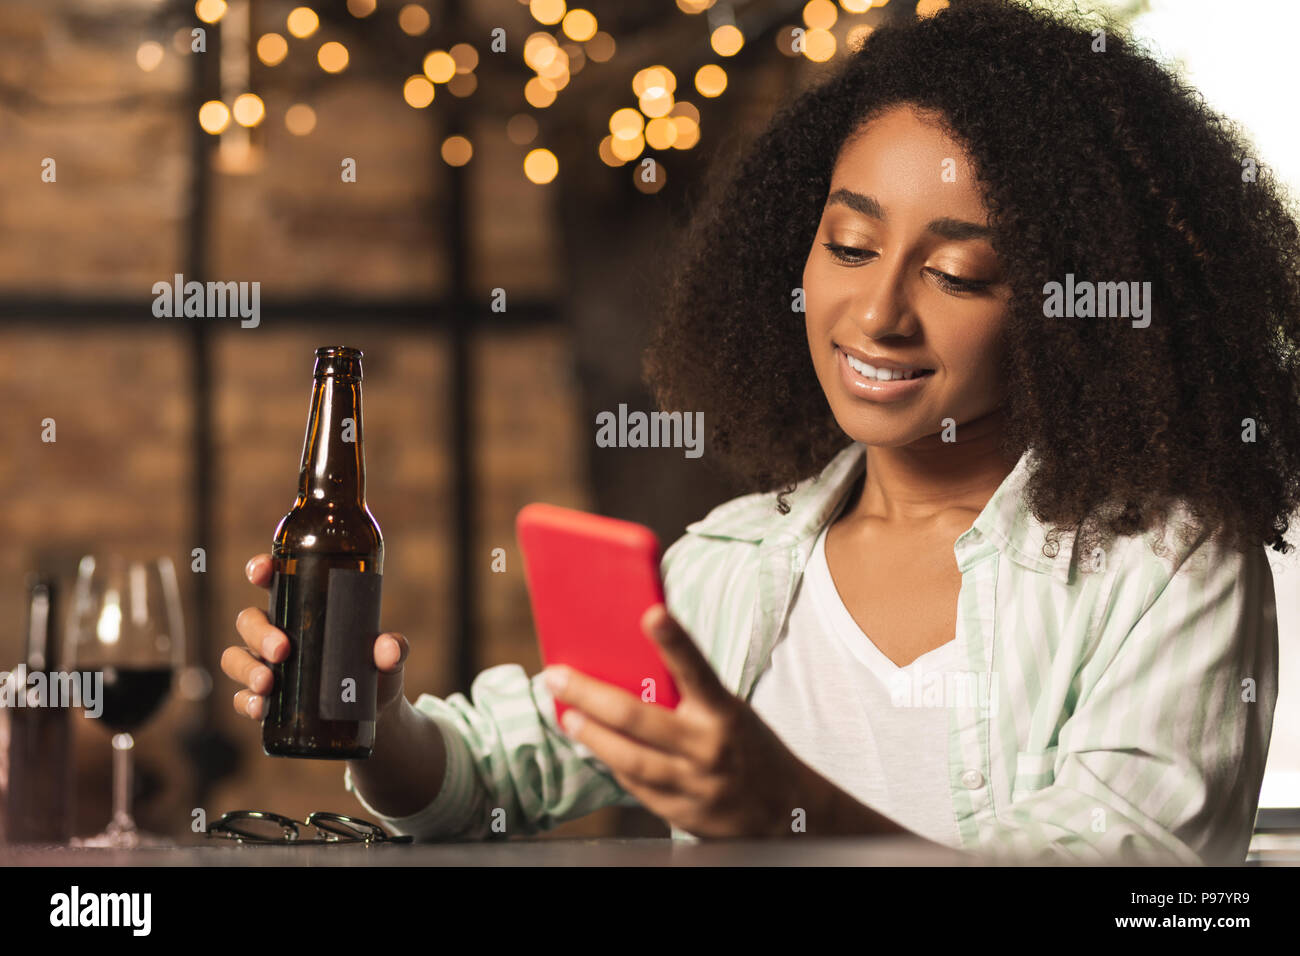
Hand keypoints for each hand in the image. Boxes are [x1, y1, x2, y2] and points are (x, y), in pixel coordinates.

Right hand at [222, 553, 408, 723]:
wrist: (376, 715)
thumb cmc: (376, 672)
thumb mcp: (389, 658)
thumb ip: (394, 650)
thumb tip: (389, 649)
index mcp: (305, 609)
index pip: (274, 582)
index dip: (261, 570)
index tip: (261, 572)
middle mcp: (279, 633)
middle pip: (250, 621)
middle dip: (259, 632)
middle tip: (282, 649)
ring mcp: (267, 666)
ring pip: (236, 658)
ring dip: (247, 669)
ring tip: (267, 684)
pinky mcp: (266, 700)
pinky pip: (241, 698)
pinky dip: (245, 702)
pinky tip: (259, 709)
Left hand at [544, 604, 823, 837]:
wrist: (785, 813)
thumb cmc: (747, 747)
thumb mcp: (729, 713)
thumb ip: (691, 697)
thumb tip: (633, 667)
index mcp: (724, 713)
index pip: (697, 670)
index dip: (675, 641)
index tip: (652, 613)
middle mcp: (708, 747)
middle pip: (638, 718)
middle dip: (590, 695)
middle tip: (556, 676)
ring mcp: (693, 784)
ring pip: (628, 758)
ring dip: (590, 735)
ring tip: (566, 715)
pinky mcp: (680, 812)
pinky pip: (635, 785)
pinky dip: (612, 763)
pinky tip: (594, 746)